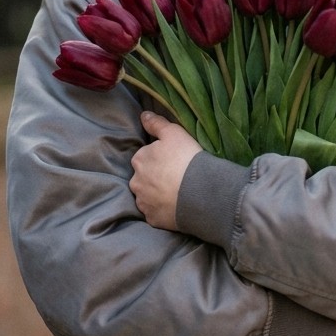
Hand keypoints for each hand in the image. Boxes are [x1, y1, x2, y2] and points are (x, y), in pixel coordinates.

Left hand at [130, 111, 201, 229]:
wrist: (200, 192)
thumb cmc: (187, 159)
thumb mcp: (174, 133)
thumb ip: (156, 123)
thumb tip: (143, 115)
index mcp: (139, 160)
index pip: (145, 157)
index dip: (159, 159)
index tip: (173, 161)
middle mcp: (136, 182)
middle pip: (144, 178)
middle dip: (155, 178)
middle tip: (176, 178)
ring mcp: (143, 203)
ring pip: (147, 197)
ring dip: (157, 195)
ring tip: (177, 193)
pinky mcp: (152, 219)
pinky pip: (155, 214)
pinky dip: (163, 210)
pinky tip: (176, 206)